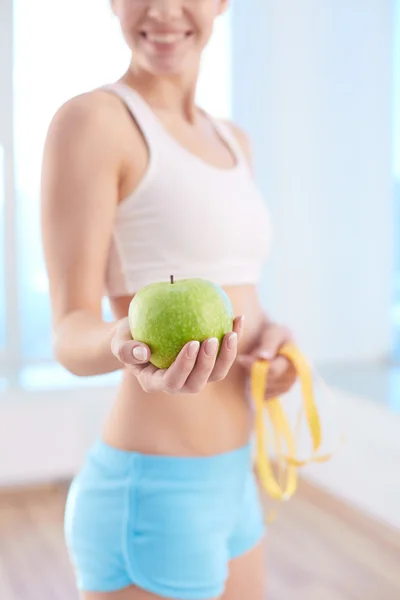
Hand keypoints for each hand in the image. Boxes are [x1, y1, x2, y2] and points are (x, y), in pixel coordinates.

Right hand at [111, 315, 244, 393]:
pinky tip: (238, 318)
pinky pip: (223, 354)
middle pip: (198, 382)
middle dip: (208, 363)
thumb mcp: (118, 341)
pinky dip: (232, 338)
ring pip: (216, 373)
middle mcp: (179, 383)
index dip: (185, 366)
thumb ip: (125, 349)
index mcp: (156, 382)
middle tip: (211, 338)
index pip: (173, 381)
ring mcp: (194, 374)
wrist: (138, 334)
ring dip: (227, 355)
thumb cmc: (126, 337)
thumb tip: (143, 353)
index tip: (192, 343)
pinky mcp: (206, 362)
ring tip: (232, 331)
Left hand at [237, 321, 296, 398]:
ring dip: (255, 379)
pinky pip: (267, 395)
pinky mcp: (282, 390)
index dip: (255, 366)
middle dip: (253, 371)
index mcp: (295, 359)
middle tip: (244, 360)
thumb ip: (268, 344)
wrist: (276, 338)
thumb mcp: (273, 333)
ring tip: (250, 366)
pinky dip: (258, 387)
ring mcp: (289, 383)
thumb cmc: (275, 333)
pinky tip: (253, 376)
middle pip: (269, 381)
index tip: (241, 358)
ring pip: (267, 389)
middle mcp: (295, 374)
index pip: (273, 369)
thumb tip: (263, 357)